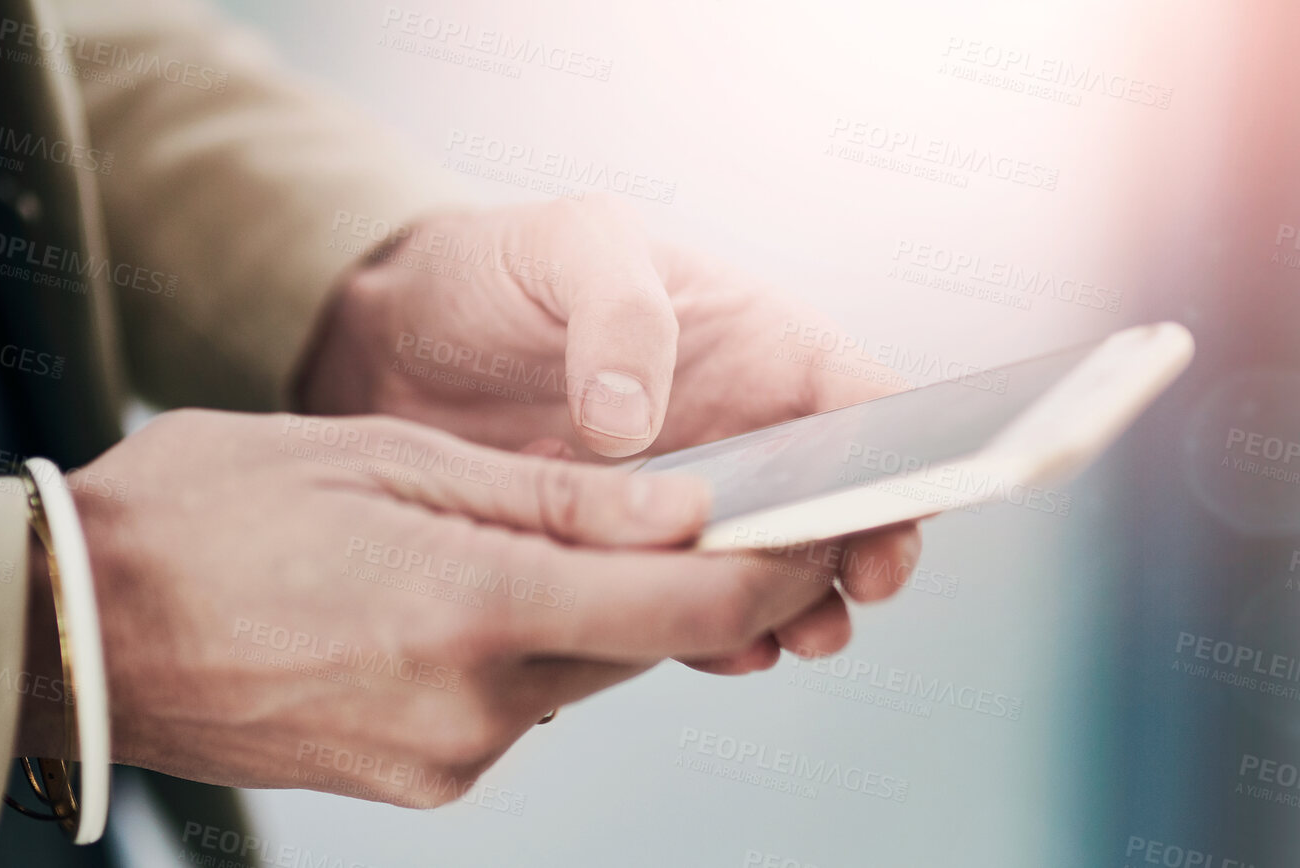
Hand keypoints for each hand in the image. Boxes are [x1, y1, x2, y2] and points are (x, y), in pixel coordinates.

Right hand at [16, 409, 915, 806]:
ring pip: (583, 668)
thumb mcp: (396, 462)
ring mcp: (449, 758)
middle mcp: (479, 708)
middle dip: (686, 576)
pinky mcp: (422, 782)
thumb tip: (697, 509)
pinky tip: (469, 596)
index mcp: (480, 612)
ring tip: (533, 536)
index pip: (695, 603)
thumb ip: (564, 499)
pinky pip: (520, 703)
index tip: (829, 532)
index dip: (782, 568)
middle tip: (712, 509)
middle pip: (645, 636)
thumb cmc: (212, 515)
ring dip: (593, 606)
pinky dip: (525, 646)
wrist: (71, 629)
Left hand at [296, 197, 921, 665]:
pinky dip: (707, 636)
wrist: (393, 337)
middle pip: (841, 507)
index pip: (870, 404)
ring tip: (786, 639)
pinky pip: (685, 607)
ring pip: (772, 572)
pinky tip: (712, 651)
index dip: (905, 458)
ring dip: (793, 611)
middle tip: (844, 599)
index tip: (896, 512)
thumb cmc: (502, 265)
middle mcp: (745, 433)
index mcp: (763, 347)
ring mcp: (688, 504)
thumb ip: (618, 310)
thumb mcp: (570, 242)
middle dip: (858, 558)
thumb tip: (632, 422)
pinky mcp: (626, 558)